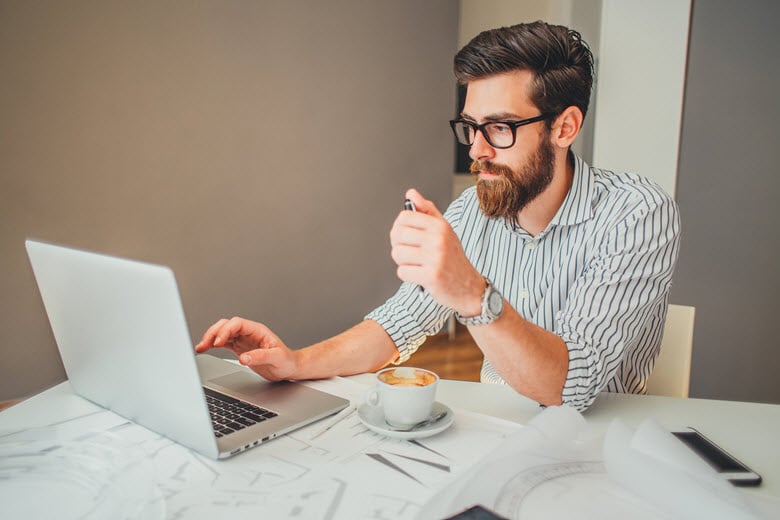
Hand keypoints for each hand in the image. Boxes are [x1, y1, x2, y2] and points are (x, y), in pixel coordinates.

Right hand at [195, 317, 297, 380]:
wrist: (289, 368)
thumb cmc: (286, 361)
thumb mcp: (277, 358)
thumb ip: (261, 356)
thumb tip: (244, 358)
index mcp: (257, 330)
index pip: (237, 324)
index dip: (225, 330)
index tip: (218, 342)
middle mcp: (248, 333)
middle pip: (226, 325)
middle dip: (214, 333)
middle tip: (205, 344)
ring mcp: (243, 340)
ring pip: (222, 333)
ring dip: (210, 338)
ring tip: (201, 347)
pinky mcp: (239, 348)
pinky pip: (223, 343)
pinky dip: (213, 345)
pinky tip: (205, 349)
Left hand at [390, 189, 484, 316]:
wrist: (469, 287)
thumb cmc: (453, 258)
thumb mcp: (444, 231)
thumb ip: (427, 211)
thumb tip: (411, 194)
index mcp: (440, 226)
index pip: (404, 217)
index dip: (399, 227)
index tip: (406, 236)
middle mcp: (438, 239)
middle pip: (397, 234)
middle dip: (398, 245)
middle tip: (409, 252)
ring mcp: (435, 258)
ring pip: (397, 253)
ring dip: (402, 262)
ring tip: (416, 264)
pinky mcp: (430, 276)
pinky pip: (402, 272)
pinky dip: (408, 275)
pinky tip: (420, 275)